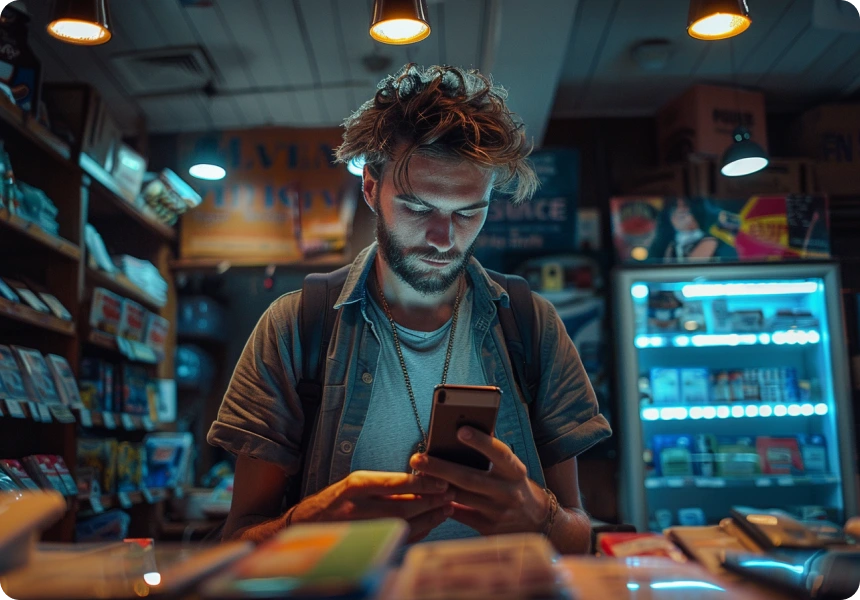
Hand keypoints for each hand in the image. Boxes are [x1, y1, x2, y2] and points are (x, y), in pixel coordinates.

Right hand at [289, 470, 454, 542]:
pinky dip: (418, 531)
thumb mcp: (356, 483)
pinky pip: (397, 538)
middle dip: (430, 502)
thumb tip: (420, 480)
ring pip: (403, 525)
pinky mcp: (365, 544)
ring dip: (429, 518)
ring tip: (447, 508)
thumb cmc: (336, 500)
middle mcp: (358, 508)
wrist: (307, 525)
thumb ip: (384, 484)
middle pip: (403, 507)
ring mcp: (361, 529)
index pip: (395, 484)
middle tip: (451, 495)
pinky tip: (431, 522)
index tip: (442, 481)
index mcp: (356, 486)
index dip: (422, 484)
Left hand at [409, 427, 548, 535]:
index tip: (460, 430)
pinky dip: (441, 503)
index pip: (499, 453)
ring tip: (416, 475)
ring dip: (436, 486)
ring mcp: (497, 512)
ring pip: (460, 497)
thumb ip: (491, 451)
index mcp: (515, 471)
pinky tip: (426, 495)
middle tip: (418, 459)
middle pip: (469, 478)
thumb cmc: (514, 484)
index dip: (481, 442)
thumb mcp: (510, 468)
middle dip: (441, 468)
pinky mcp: (487, 527)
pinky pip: (458, 515)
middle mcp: (508, 491)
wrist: (535, 520)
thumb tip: (464, 427)